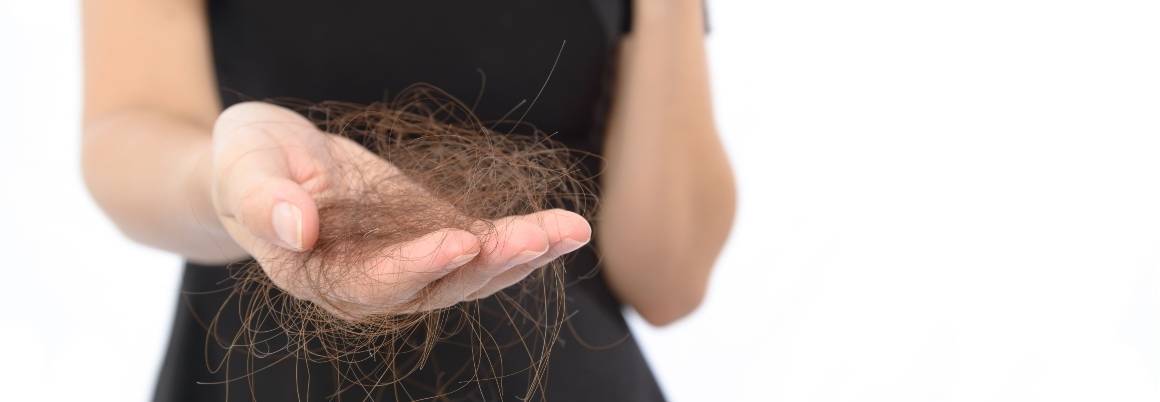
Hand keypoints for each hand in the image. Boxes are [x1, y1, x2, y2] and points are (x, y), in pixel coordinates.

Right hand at [209, 102, 591, 318]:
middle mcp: (369, 283)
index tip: (460, 239)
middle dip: (489, 263)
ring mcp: (406, 266)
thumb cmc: (248, 163)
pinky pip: (481, 245)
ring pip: (470, 273)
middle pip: (436, 287)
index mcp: (317, 275)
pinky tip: (563, 228)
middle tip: (538, 239)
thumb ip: (263, 199)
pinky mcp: (432, 240)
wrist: (268, 163)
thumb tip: (296, 228)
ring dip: (521, 255)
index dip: (416, 266)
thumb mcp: (244, 166)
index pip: (372, 283)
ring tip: (568, 232)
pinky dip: (523, 238)